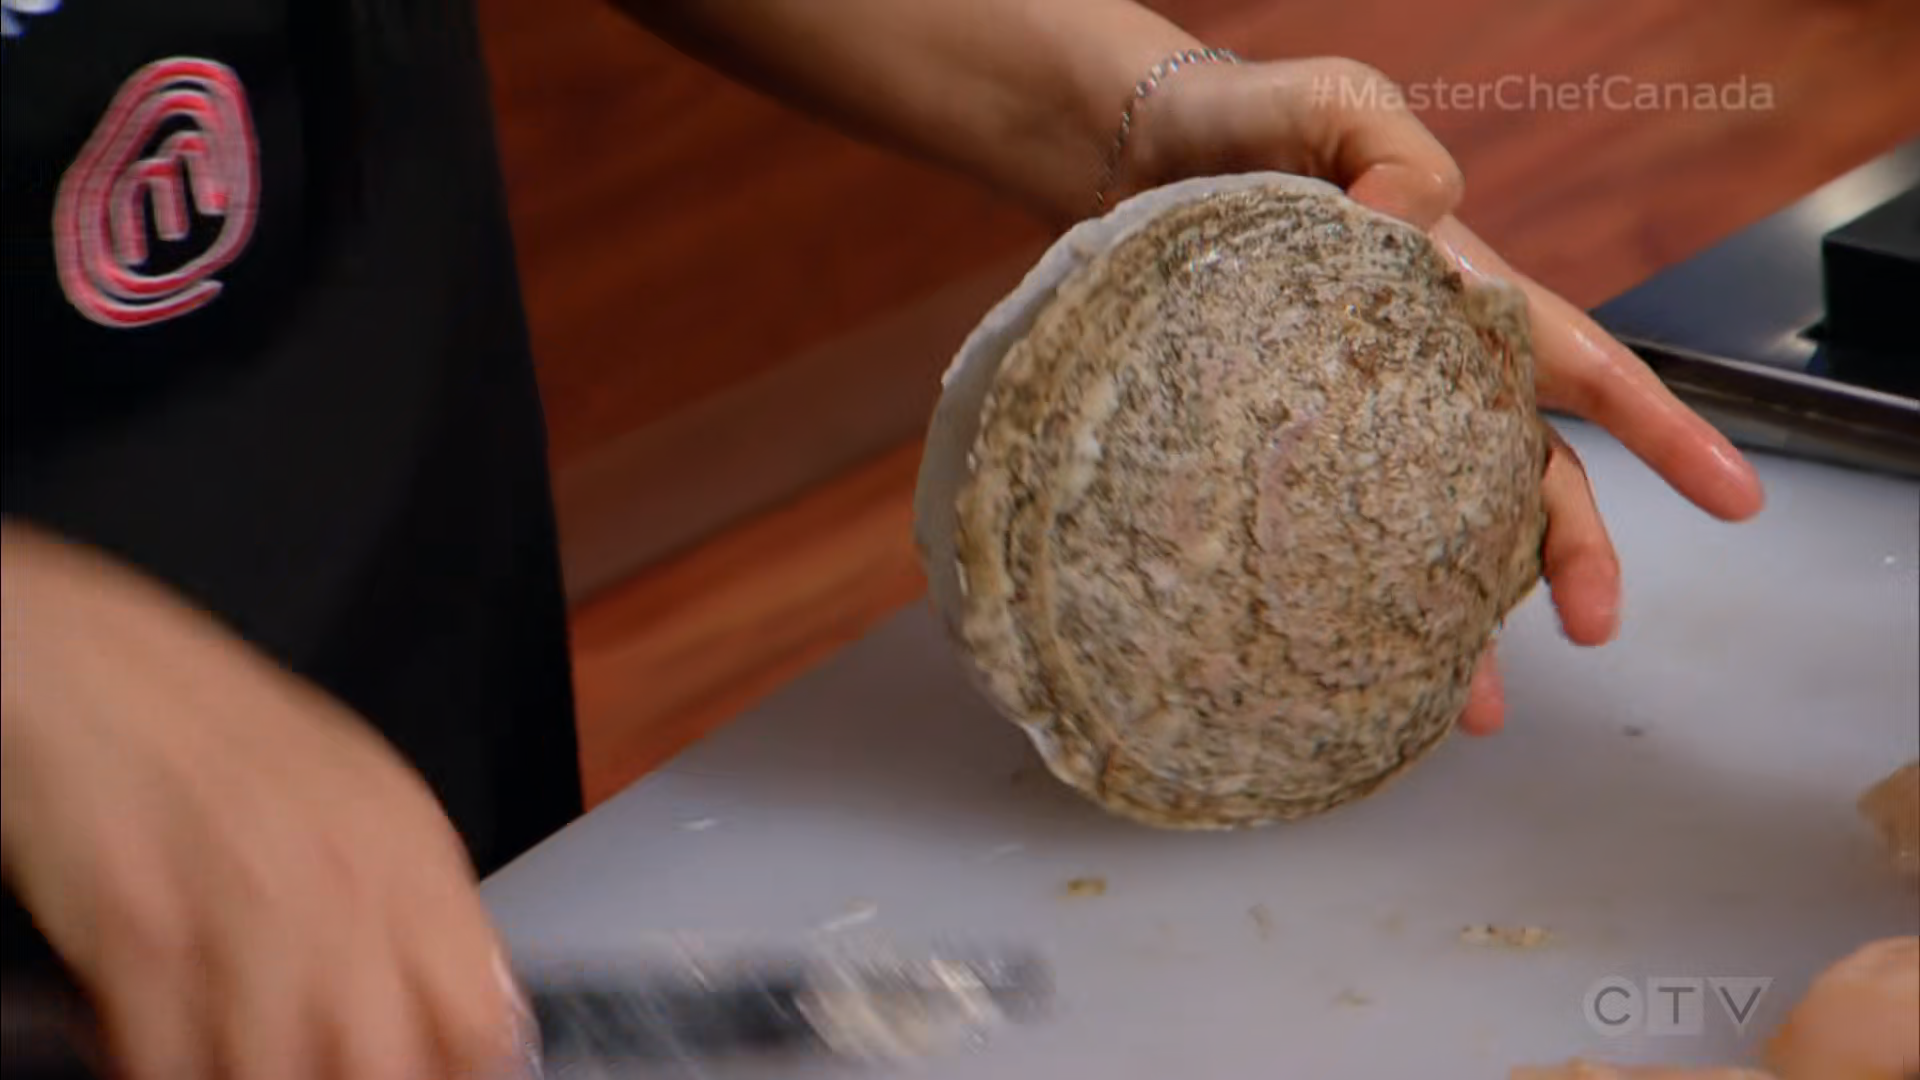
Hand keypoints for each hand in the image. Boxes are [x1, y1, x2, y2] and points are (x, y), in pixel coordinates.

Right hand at [0, 523, 536, 1079]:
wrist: (92, 673)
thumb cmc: (229, 742)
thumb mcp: (368, 806)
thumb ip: (427, 912)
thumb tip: (483, 1014)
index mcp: (410, 857)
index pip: (479, 1016)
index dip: (469, 1072)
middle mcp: (341, 888)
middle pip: (385, 1064)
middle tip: (327, 1070)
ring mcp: (242, 916)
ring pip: (278, 1079)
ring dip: (260, 1079)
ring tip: (242, 1055)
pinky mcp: (141, 936)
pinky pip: (171, 1064)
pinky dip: (169, 1067)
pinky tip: (164, 1038)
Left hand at [1116, 55, 1766, 732]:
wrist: (1126, 156)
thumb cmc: (1244, 121)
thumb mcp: (1331, 104)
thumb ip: (1387, 152)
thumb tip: (1412, 226)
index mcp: (1458, 294)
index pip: (1578, 361)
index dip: (1658, 429)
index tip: (1730, 498)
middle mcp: (1421, 373)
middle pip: (1525, 472)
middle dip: (1576, 553)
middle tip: (1598, 630)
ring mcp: (1351, 419)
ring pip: (1436, 529)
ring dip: (1467, 617)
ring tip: (1476, 706)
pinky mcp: (1274, 448)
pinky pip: (1328, 533)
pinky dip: (1350, 602)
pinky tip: (1356, 668)